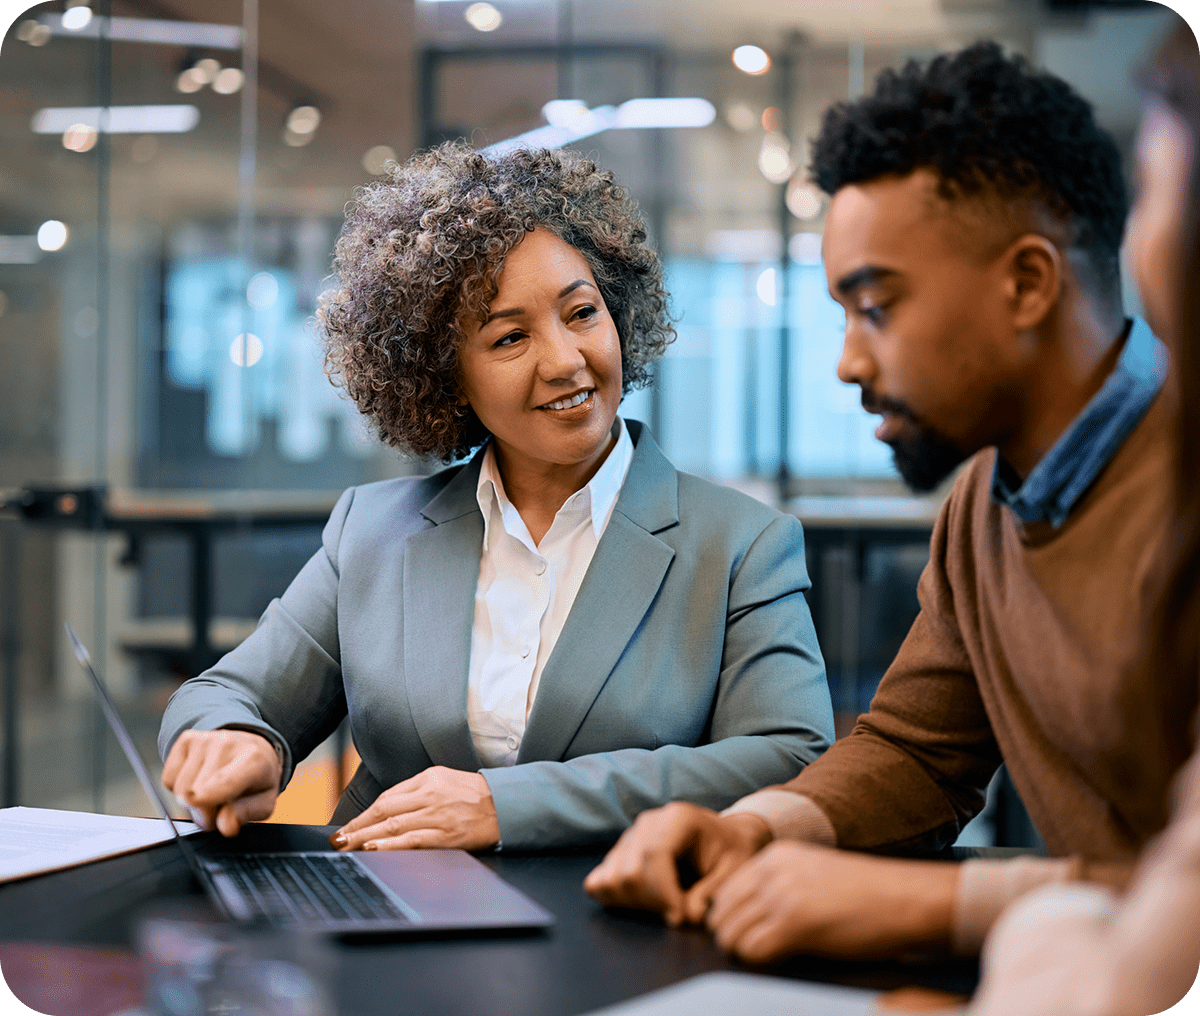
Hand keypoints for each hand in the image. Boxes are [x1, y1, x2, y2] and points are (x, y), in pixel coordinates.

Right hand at [161, 729, 281, 836]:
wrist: (250, 746)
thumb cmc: (256, 777)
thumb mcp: (264, 801)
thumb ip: (247, 814)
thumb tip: (224, 825)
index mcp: (254, 759)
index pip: (224, 780)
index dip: (208, 796)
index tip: (199, 808)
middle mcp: (227, 744)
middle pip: (195, 791)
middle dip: (202, 812)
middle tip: (217, 810)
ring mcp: (205, 739)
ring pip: (179, 787)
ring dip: (190, 802)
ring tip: (209, 794)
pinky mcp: (186, 739)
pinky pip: (168, 778)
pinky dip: (177, 787)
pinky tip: (197, 780)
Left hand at [331, 766, 499, 850]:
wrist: (506, 805)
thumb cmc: (474, 795)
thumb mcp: (444, 781)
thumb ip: (416, 791)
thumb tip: (385, 809)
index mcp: (428, 779)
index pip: (387, 797)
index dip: (363, 814)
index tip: (347, 827)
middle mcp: (430, 795)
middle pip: (384, 811)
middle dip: (357, 827)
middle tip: (337, 840)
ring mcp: (438, 815)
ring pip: (394, 826)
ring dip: (366, 837)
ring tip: (348, 847)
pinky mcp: (447, 835)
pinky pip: (412, 840)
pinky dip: (390, 845)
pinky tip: (375, 848)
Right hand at [584, 802, 771, 926]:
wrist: (725, 838)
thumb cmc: (732, 853)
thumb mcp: (736, 870)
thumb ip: (713, 892)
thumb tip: (687, 916)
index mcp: (678, 818)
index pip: (654, 854)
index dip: (663, 892)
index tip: (680, 918)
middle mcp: (648, 822)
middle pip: (631, 870)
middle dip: (653, 903)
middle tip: (679, 915)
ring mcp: (630, 835)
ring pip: (613, 878)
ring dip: (636, 904)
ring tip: (665, 906)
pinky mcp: (620, 852)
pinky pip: (600, 881)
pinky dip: (615, 898)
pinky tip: (643, 902)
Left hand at [707, 840, 957, 961]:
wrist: (905, 899)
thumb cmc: (866, 893)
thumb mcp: (813, 874)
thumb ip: (780, 884)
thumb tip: (747, 915)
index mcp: (776, 855)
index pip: (726, 888)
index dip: (728, 916)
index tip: (740, 933)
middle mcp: (773, 871)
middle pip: (721, 911)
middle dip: (729, 935)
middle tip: (746, 952)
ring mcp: (782, 895)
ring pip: (730, 932)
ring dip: (740, 951)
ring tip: (760, 958)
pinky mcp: (795, 924)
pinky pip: (752, 950)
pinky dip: (756, 961)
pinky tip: (776, 961)